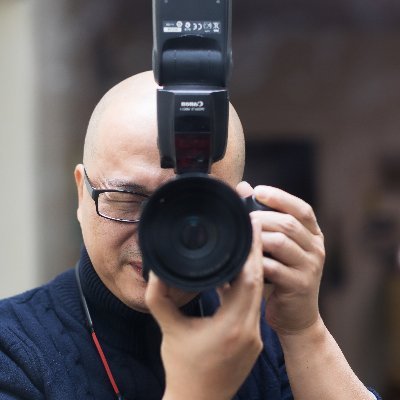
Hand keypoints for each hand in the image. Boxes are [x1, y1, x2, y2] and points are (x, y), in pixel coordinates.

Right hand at [145, 219, 263, 399]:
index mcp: (231, 326)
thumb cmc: (182, 368)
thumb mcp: (168, 330)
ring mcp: (255, 338)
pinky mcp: (255, 341)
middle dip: (257, 254)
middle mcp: (249, 331)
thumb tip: (154, 271)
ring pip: (258, 295)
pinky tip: (237, 277)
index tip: (252, 229)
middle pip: (258, 284)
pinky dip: (249, 289)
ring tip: (245, 248)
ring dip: (253, 271)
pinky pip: (255, 307)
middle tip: (253, 229)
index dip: (252, 252)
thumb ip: (159, 298)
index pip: (249, 281)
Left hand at [237, 182, 324, 335]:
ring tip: (240, 237)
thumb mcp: (276, 246)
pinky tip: (244, 261)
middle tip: (241, 218)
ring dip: (257, 238)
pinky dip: (257, 262)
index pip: (302, 209)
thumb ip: (263, 218)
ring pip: (282, 242)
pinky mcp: (300, 285)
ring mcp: (311, 267)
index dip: (280, 197)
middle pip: (289, 223)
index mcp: (313, 234)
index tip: (257, 191)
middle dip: (261, 217)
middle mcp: (317, 248)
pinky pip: (275, 268)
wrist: (296, 316)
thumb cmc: (281, 275)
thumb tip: (244, 188)